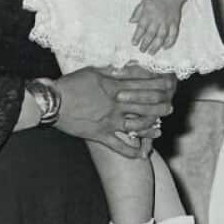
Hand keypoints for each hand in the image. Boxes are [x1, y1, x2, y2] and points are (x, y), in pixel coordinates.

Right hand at [51, 65, 175, 157]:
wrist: (52, 102)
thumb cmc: (71, 84)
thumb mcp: (93, 71)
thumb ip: (113, 71)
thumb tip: (129, 68)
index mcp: (115, 87)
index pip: (142, 84)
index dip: (158, 84)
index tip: (169, 83)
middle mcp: (116, 104)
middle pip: (145, 105)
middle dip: (160, 106)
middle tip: (171, 107)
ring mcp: (109, 121)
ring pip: (137, 126)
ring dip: (151, 128)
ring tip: (160, 129)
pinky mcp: (100, 134)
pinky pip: (119, 145)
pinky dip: (131, 151)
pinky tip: (141, 155)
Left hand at [130, 0, 183, 53]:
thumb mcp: (143, 2)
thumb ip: (137, 12)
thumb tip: (131, 21)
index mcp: (148, 14)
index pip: (141, 28)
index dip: (137, 36)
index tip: (134, 43)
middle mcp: (157, 20)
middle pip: (150, 34)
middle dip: (145, 44)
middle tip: (141, 50)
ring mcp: (167, 22)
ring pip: (161, 37)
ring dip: (156, 46)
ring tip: (151, 52)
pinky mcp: (174, 23)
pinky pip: (173, 35)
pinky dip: (169, 42)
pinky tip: (165, 47)